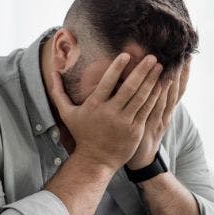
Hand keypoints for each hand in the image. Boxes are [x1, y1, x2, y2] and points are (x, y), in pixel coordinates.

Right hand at [49, 53, 163, 172]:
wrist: (96, 160)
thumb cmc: (82, 134)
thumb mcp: (67, 113)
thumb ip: (58, 92)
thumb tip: (52, 71)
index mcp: (95, 106)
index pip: (107, 82)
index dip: (117, 68)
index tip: (126, 55)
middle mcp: (111, 113)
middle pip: (129, 88)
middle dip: (142, 71)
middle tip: (152, 57)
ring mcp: (125, 122)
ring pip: (141, 98)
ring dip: (152, 81)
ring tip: (160, 67)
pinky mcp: (135, 130)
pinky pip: (147, 110)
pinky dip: (155, 96)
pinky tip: (161, 85)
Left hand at [126, 55, 190, 169]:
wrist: (140, 162)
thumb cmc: (141, 137)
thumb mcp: (149, 118)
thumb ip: (150, 102)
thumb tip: (152, 84)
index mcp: (166, 111)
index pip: (177, 89)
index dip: (183, 74)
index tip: (187, 57)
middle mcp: (165, 114)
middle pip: (176, 90)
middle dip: (180, 72)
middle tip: (184, 54)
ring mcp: (158, 120)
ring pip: (168, 97)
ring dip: (172, 80)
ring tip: (175, 63)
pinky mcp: (149, 126)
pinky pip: (156, 108)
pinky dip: (159, 95)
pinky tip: (161, 82)